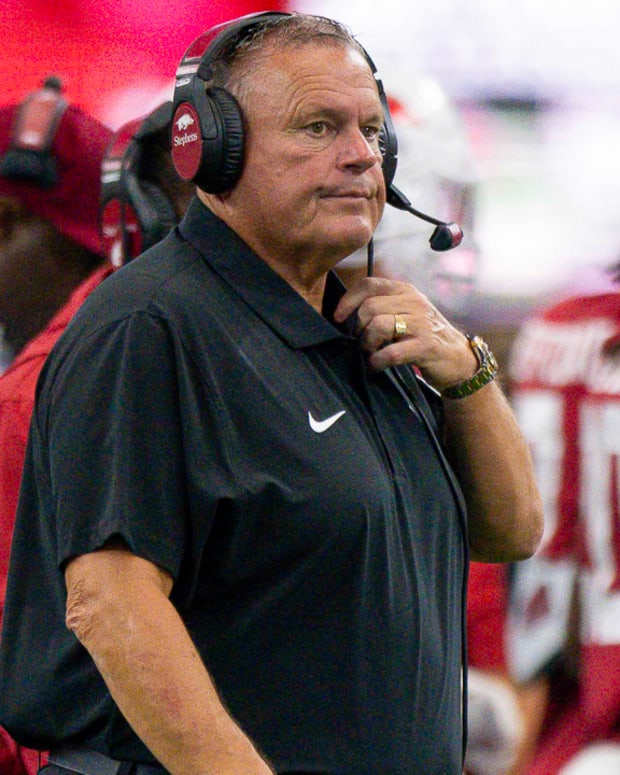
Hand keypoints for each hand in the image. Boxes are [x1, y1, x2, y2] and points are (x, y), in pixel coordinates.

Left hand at [334, 276, 476, 390]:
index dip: (347, 300)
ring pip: (377, 326)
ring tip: (369, 354)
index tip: (338, 317)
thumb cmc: (424, 336)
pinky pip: (390, 352)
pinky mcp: (425, 346)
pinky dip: (377, 362)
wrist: (458, 358)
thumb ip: (382, 307)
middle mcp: (414, 302)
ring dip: (366, 345)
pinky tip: (376, 366)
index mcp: (406, 291)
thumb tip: (346, 315)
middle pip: (369, 308)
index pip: (369, 284)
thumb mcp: (406, 313)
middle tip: (360, 343)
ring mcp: (421, 323)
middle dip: (357, 329)